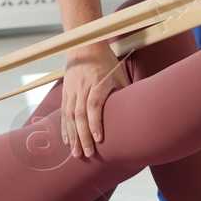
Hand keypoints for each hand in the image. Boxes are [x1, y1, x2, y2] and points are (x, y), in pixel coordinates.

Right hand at [61, 44, 131, 158]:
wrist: (84, 46)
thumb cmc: (106, 62)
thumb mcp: (119, 75)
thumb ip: (124, 93)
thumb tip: (136, 113)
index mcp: (98, 82)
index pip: (94, 105)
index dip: (95, 123)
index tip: (99, 139)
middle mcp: (82, 87)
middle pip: (80, 115)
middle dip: (83, 136)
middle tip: (87, 154)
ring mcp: (71, 90)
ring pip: (69, 116)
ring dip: (72, 136)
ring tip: (76, 153)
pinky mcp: (65, 92)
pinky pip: (63, 113)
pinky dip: (65, 128)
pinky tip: (68, 141)